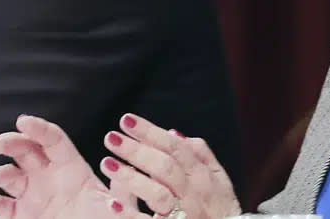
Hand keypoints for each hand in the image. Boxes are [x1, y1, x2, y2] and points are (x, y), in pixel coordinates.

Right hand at [0, 115, 121, 218]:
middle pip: (27, 150)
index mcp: (72, 167)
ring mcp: (34, 194)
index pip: (53, 140)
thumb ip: (118, 192)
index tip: (23, 121)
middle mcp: (49, 176)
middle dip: (11, 142)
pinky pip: (2, 207)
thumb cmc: (102, 218)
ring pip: (11, 176)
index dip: (39, 128)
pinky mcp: (22, 214)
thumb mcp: (112, 203)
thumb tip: (121, 181)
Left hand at [100, 113, 241, 218]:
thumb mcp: (220, 179)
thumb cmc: (221, 209)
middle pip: (165, 166)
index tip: (126, 120)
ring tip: (107, 163)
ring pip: (158, 193)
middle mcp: (194, 192)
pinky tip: (112, 203)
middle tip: (111, 137)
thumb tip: (174, 133)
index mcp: (203, 175)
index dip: (151, 132)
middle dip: (137, 150)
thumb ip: (200, 154)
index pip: (175, 147)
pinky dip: (130, 214)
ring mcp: (184, 213)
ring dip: (132, 178)